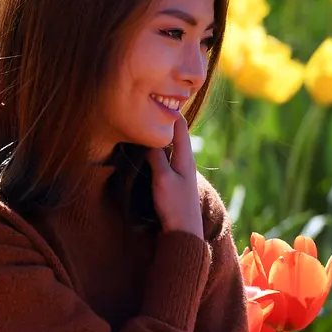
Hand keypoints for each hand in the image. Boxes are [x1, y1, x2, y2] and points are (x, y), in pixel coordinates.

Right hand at [148, 114, 203, 239]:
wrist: (184, 233)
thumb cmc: (174, 206)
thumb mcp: (162, 179)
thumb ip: (157, 157)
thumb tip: (150, 136)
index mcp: (185, 157)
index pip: (179, 125)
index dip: (169, 110)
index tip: (155, 98)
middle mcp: (186, 160)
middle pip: (175, 133)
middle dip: (163, 120)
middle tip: (147, 107)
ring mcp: (181, 170)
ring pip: (170, 145)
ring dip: (160, 135)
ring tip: (146, 124)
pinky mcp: (175, 180)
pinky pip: (167, 156)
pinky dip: (158, 149)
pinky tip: (148, 150)